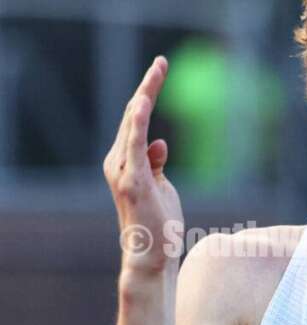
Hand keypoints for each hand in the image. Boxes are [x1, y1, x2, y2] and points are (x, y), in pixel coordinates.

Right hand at [103, 56, 183, 273]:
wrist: (151, 256)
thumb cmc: (158, 224)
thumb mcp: (161, 187)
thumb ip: (156, 163)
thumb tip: (159, 141)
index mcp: (126, 162)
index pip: (136, 121)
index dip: (147, 95)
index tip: (161, 71)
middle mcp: (118, 162)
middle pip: (133, 116)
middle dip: (148, 87)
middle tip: (162, 62)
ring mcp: (123, 171)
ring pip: (133, 124)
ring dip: (145, 95)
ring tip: (157, 71)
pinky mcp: (133, 181)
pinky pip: (133, 145)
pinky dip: (137, 123)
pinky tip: (143, 103)